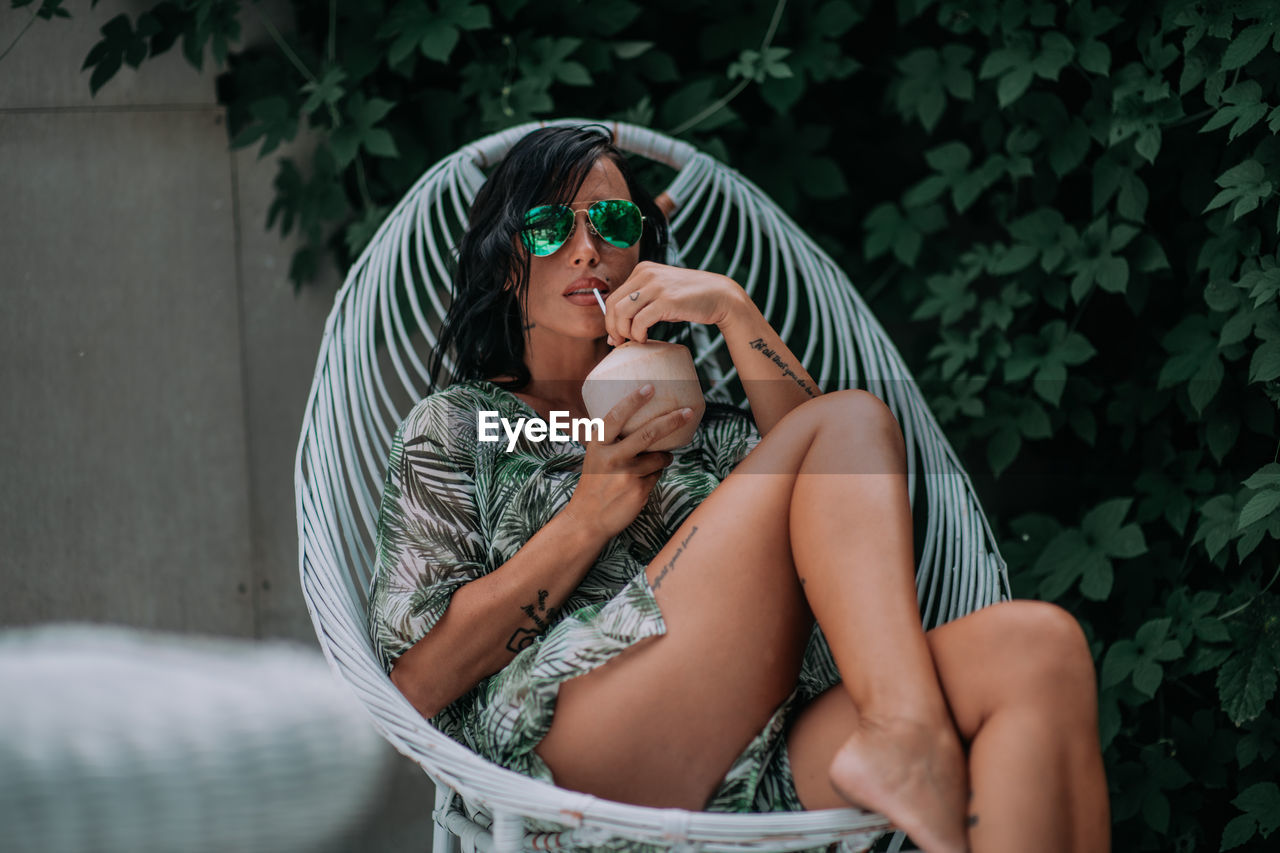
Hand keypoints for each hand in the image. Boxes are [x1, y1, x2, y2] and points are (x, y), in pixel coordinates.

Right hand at [563, 383, 693, 541]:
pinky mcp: (638, 491)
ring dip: (664, 456)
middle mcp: (611, 457)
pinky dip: (655, 475)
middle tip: (688, 412)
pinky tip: (640, 483)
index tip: (650, 387)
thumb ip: (614, 440)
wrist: (587, 519)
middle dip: (672, 420)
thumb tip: (647, 420)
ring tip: (659, 459)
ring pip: (658, 457)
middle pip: (648, 434)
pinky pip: (657, 475)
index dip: (633, 400)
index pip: (616, 416)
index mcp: (598, 444)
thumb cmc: (594, 482)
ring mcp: (626, 475)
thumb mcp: (596, 456)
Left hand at [604, 262, 745, 345]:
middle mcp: (646, 274)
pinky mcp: (667, 300)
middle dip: (613, 328)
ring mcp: (656, 286)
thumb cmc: (689, 298)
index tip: (616, 335)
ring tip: (636, 340)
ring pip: (622, 313)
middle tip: (620, 342)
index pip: (613, 297)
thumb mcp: (661, 293)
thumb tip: (616, 331)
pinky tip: (645, 339)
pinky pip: (640, 321)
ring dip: (625, 332)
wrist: (720, 295)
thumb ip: (640, 305)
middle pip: (613, 305)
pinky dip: (638, 334)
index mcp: (642, 270)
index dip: (610, 320)